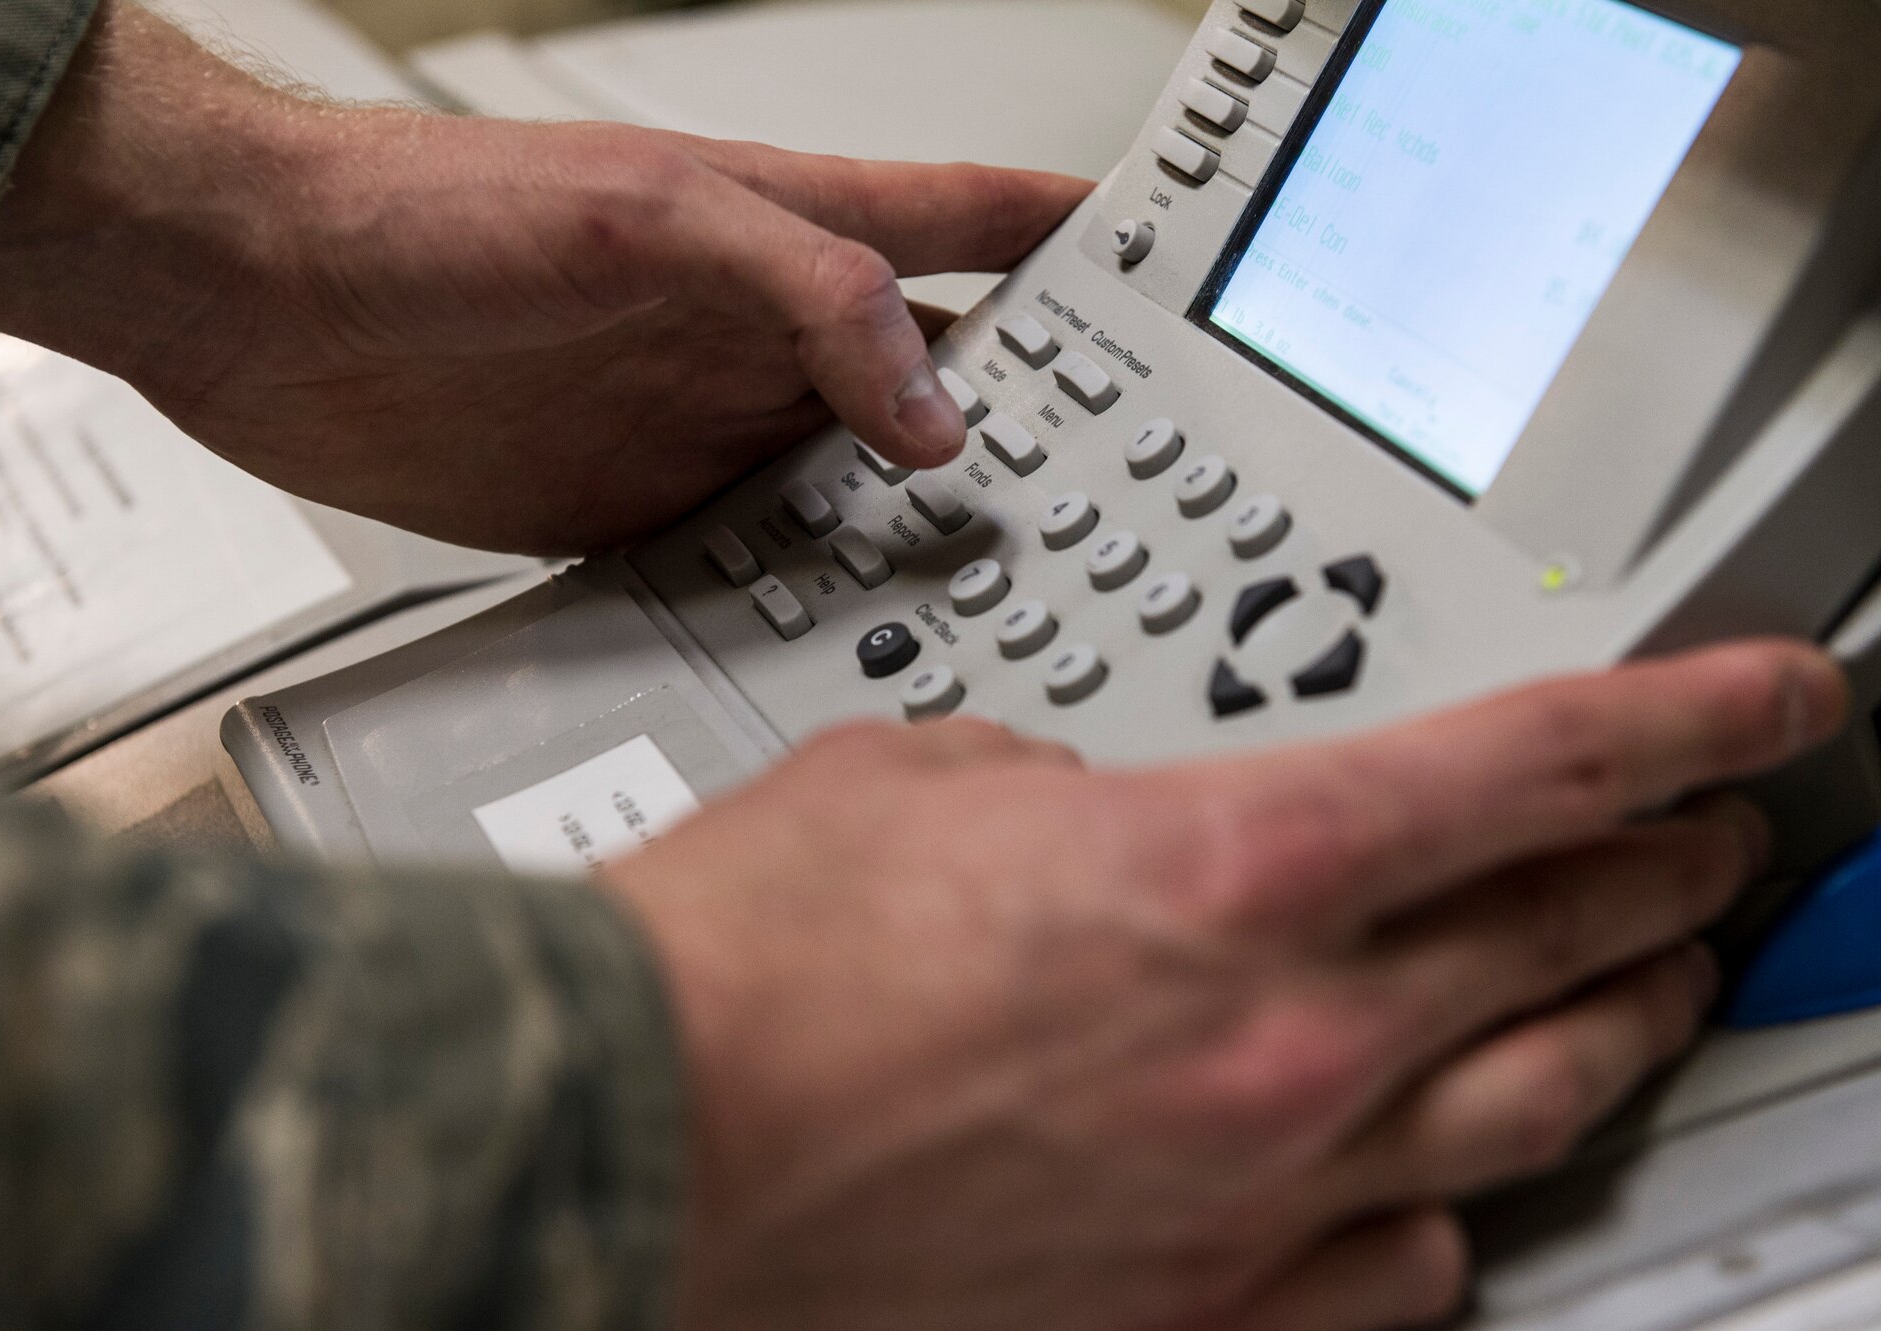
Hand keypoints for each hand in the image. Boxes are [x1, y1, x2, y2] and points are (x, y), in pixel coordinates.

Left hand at [0, 5, 1088, 554]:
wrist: (256, 303)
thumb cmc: (429, 215)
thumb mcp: (646, 220)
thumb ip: (802, 292)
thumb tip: (930, 401)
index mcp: (792, 235)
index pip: (977, 225)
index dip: (1087, 245)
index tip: (1193, 287)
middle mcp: (766, 341)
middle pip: (946, 381)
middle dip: (1044, 430)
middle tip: (1131, 505)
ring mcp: (710, 432)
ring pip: (866, 491)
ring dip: (934, 538)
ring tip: (1017, 595)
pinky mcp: (644, 516)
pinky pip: (765, 566)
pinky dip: (818, 603)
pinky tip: (855, 643)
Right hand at [607, 642, 1849, 1330]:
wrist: (632, 1143)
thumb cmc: (746, 960)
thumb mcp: (919, 772)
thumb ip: (1054, 777)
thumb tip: (1081, 800)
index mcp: (1221, 864)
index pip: (1535, 766)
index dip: (1690, 719)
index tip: (1772, 703)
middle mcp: (1277, 1041)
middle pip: (1568, 934)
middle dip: (1667, 869)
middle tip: (1703, 838)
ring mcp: (1253, 1199)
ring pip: (1528, 1109)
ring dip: (1609, 1031)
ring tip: (1641, 989)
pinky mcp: (1193, 1319)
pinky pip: (1407, 1272)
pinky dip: (1449, 1207)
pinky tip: (1446, 1182)